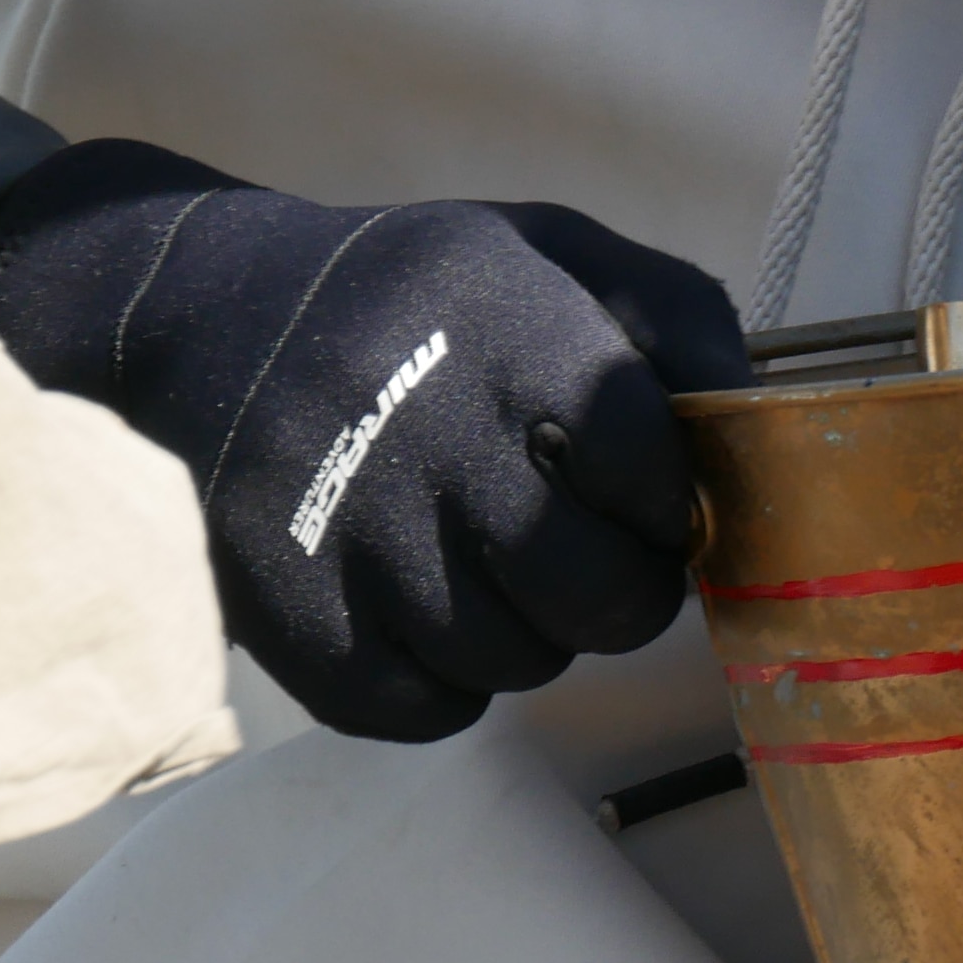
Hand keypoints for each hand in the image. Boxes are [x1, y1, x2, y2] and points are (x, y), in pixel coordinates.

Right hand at [0, 142, 755, 740]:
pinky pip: (425, 710)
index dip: (669, 503)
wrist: (205, 316)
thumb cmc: (422, 296)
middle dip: (620, 592)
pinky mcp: (285, 612)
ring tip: (488, 564)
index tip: (644, 497)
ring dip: (531, 635)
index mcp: (507, 332)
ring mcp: (345, 532)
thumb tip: (757, 423)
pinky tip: (425, 606)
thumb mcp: (552, 253)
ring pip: (517, 663)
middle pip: (597, 595)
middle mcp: (425, 432)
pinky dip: (447, 682)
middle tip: (586, 555)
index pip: (649, 469)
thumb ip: (676, 321)